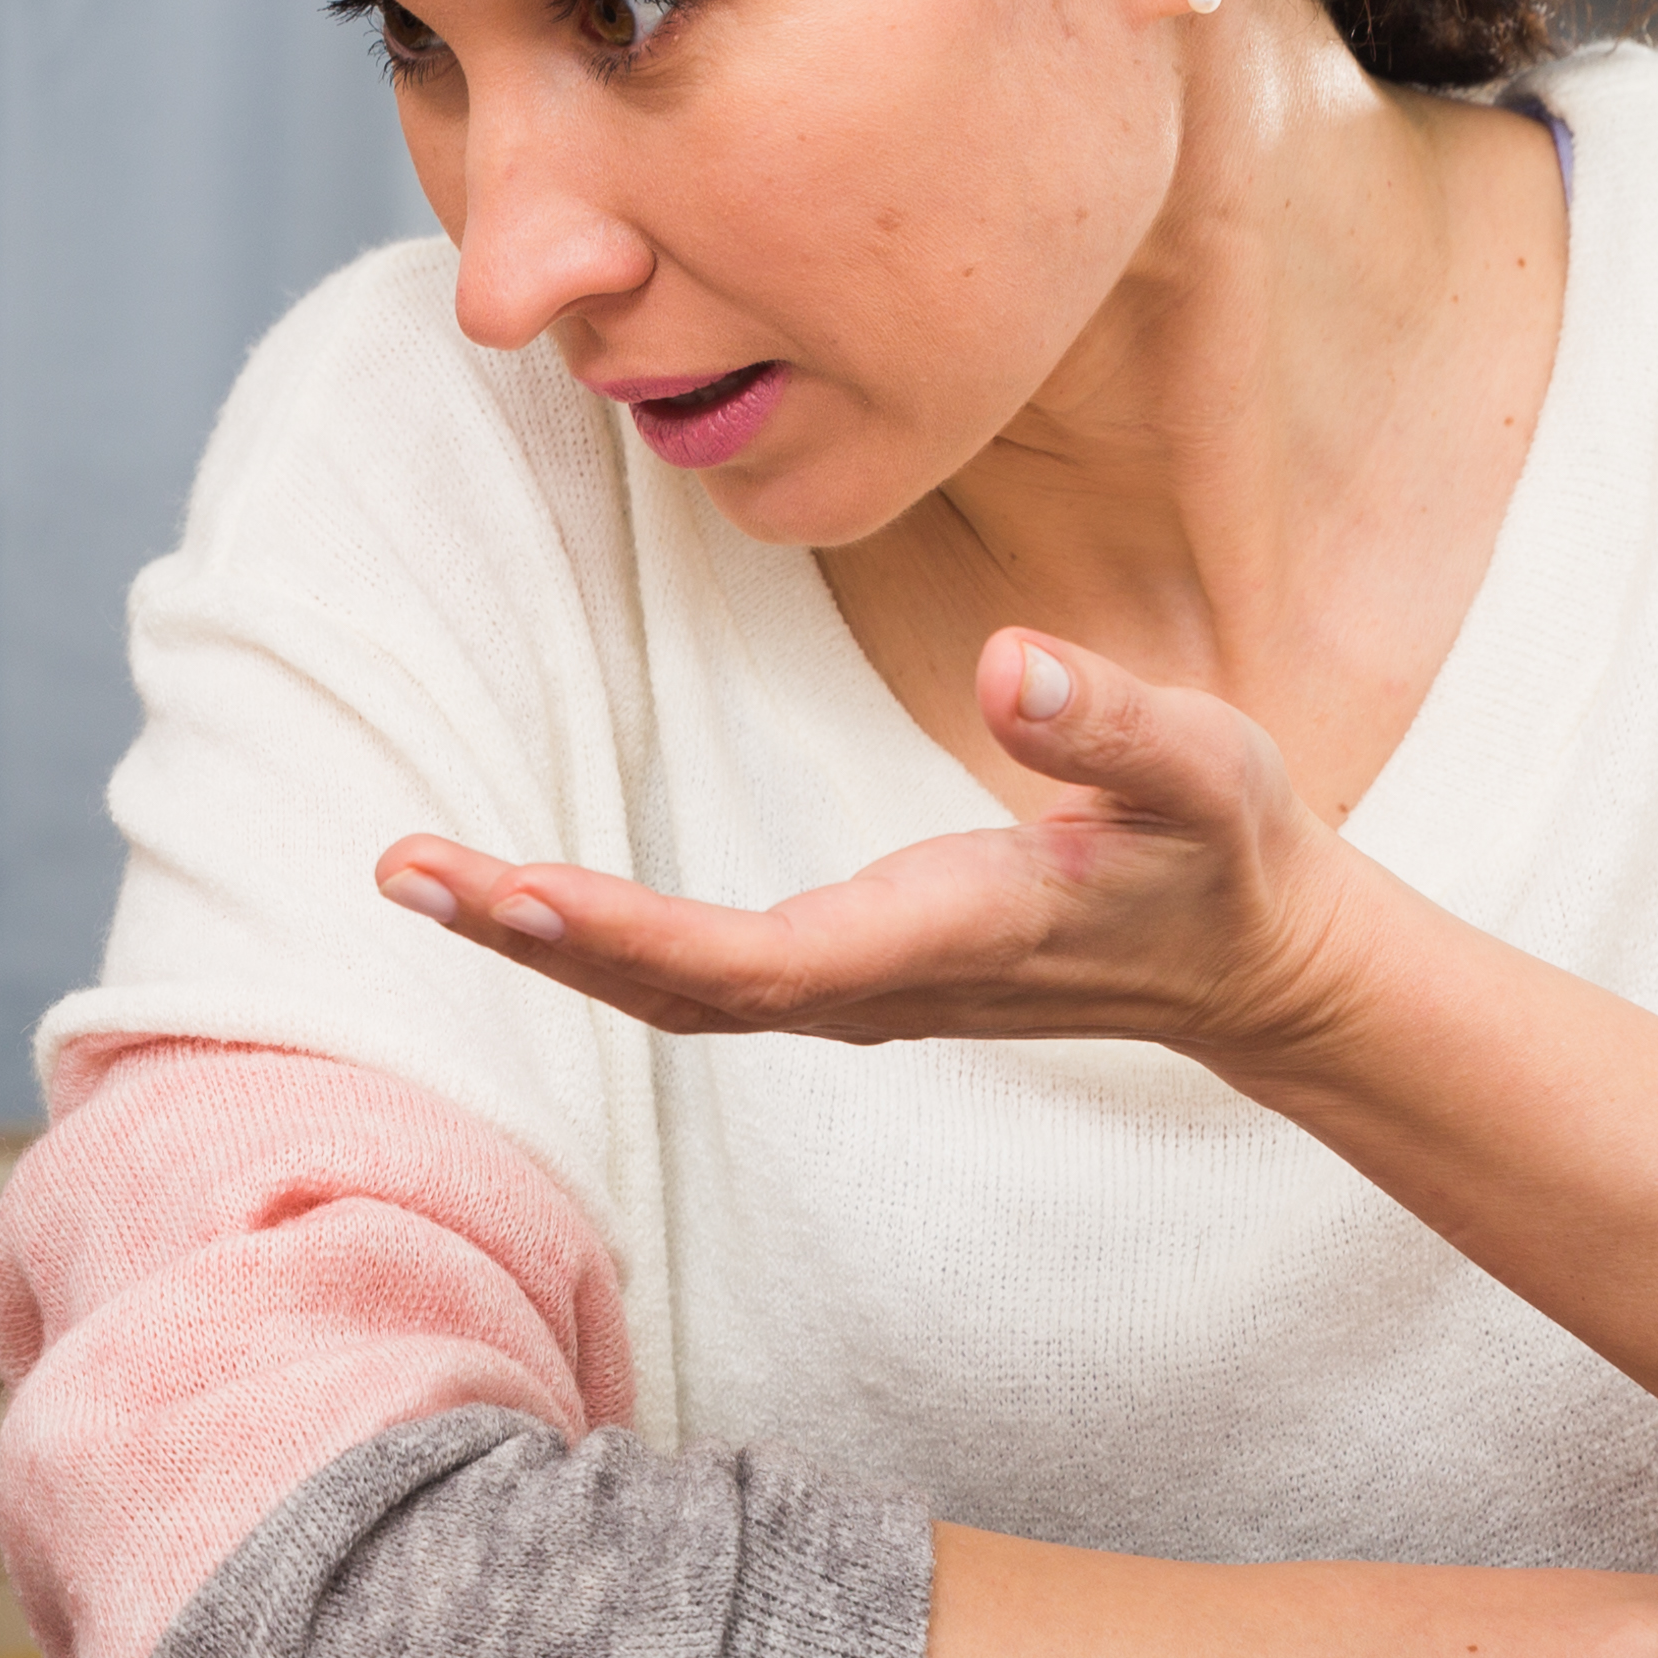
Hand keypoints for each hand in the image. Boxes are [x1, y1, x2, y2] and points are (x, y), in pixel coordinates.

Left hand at [372, 628, 1367, 1073]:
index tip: (516, 891)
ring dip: (546, 939)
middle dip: (539, 935)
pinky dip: (596, 939)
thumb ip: (1111, 725)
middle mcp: (880, 988)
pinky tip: (519, 901)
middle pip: (679, 989)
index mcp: (948, 938)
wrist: (1253, 966)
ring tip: (420, 880)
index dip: (630, 934)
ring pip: (675, 991)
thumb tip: (1012, 664)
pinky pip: (698, 976)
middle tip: (404, 875)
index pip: (759, 959)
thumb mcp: (1205, 769)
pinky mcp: (850, 976)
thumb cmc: (1226, 855)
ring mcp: (859, 993)